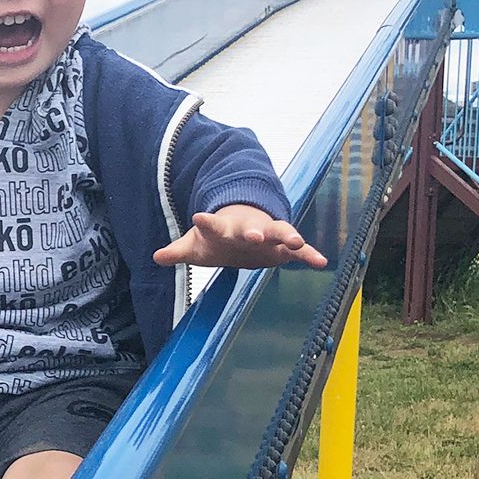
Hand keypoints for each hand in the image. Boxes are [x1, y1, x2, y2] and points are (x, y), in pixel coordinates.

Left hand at [153, 205, 327, 270]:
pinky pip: (299, 250)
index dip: (206, 222)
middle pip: (251, 228)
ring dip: (287, 236)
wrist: (243, 229)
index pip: (213, 225)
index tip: (199, 217)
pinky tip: (322, 262)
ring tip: (295, 241)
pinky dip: (309, 254)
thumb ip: (178, 251)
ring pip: (279, 233)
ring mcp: (268, 235)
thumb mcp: (196, 245)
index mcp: (224, 228)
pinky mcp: (282, 246)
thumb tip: (156, 257)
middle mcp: (248, 229)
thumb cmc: (218, 239)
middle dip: (253, 231)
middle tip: (254, 234)